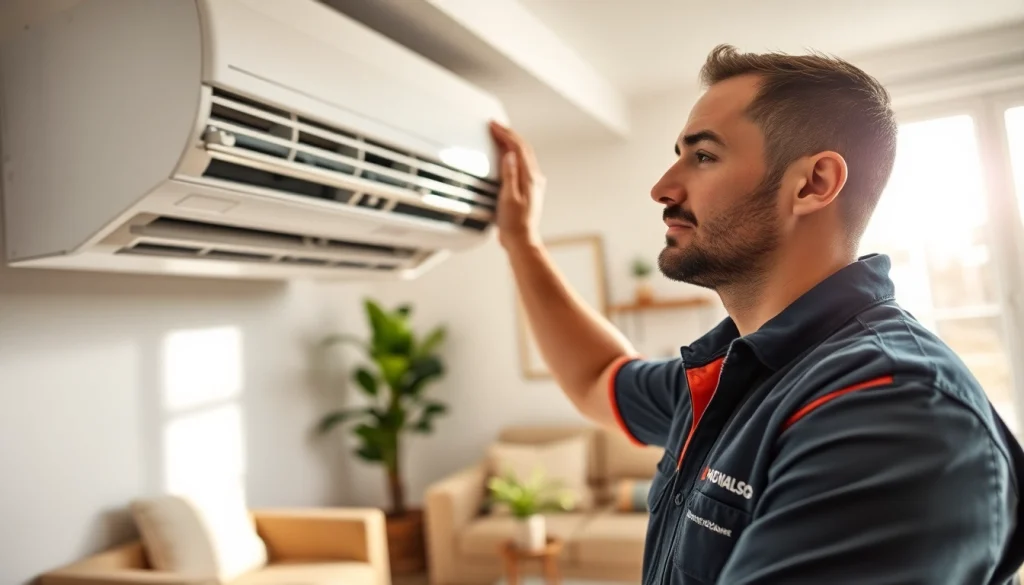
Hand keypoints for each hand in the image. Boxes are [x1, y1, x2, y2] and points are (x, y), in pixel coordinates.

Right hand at [489, 121, 545, 248]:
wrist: (521, 240)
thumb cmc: (514, 224)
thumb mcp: (508, 198)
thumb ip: (509, 175)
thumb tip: (509, 154)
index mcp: (530, 178)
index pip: (518, 148)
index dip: (506, 134)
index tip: (494, 125)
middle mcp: (534, 178)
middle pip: (523, 148)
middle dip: (508, 134)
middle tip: (495, 125)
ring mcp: (533, 183)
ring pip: (523, 154)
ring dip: (511, 142)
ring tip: (499, 134)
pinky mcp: (529, 188)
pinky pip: (522, 163)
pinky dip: (513, 153)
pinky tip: (506, 154)